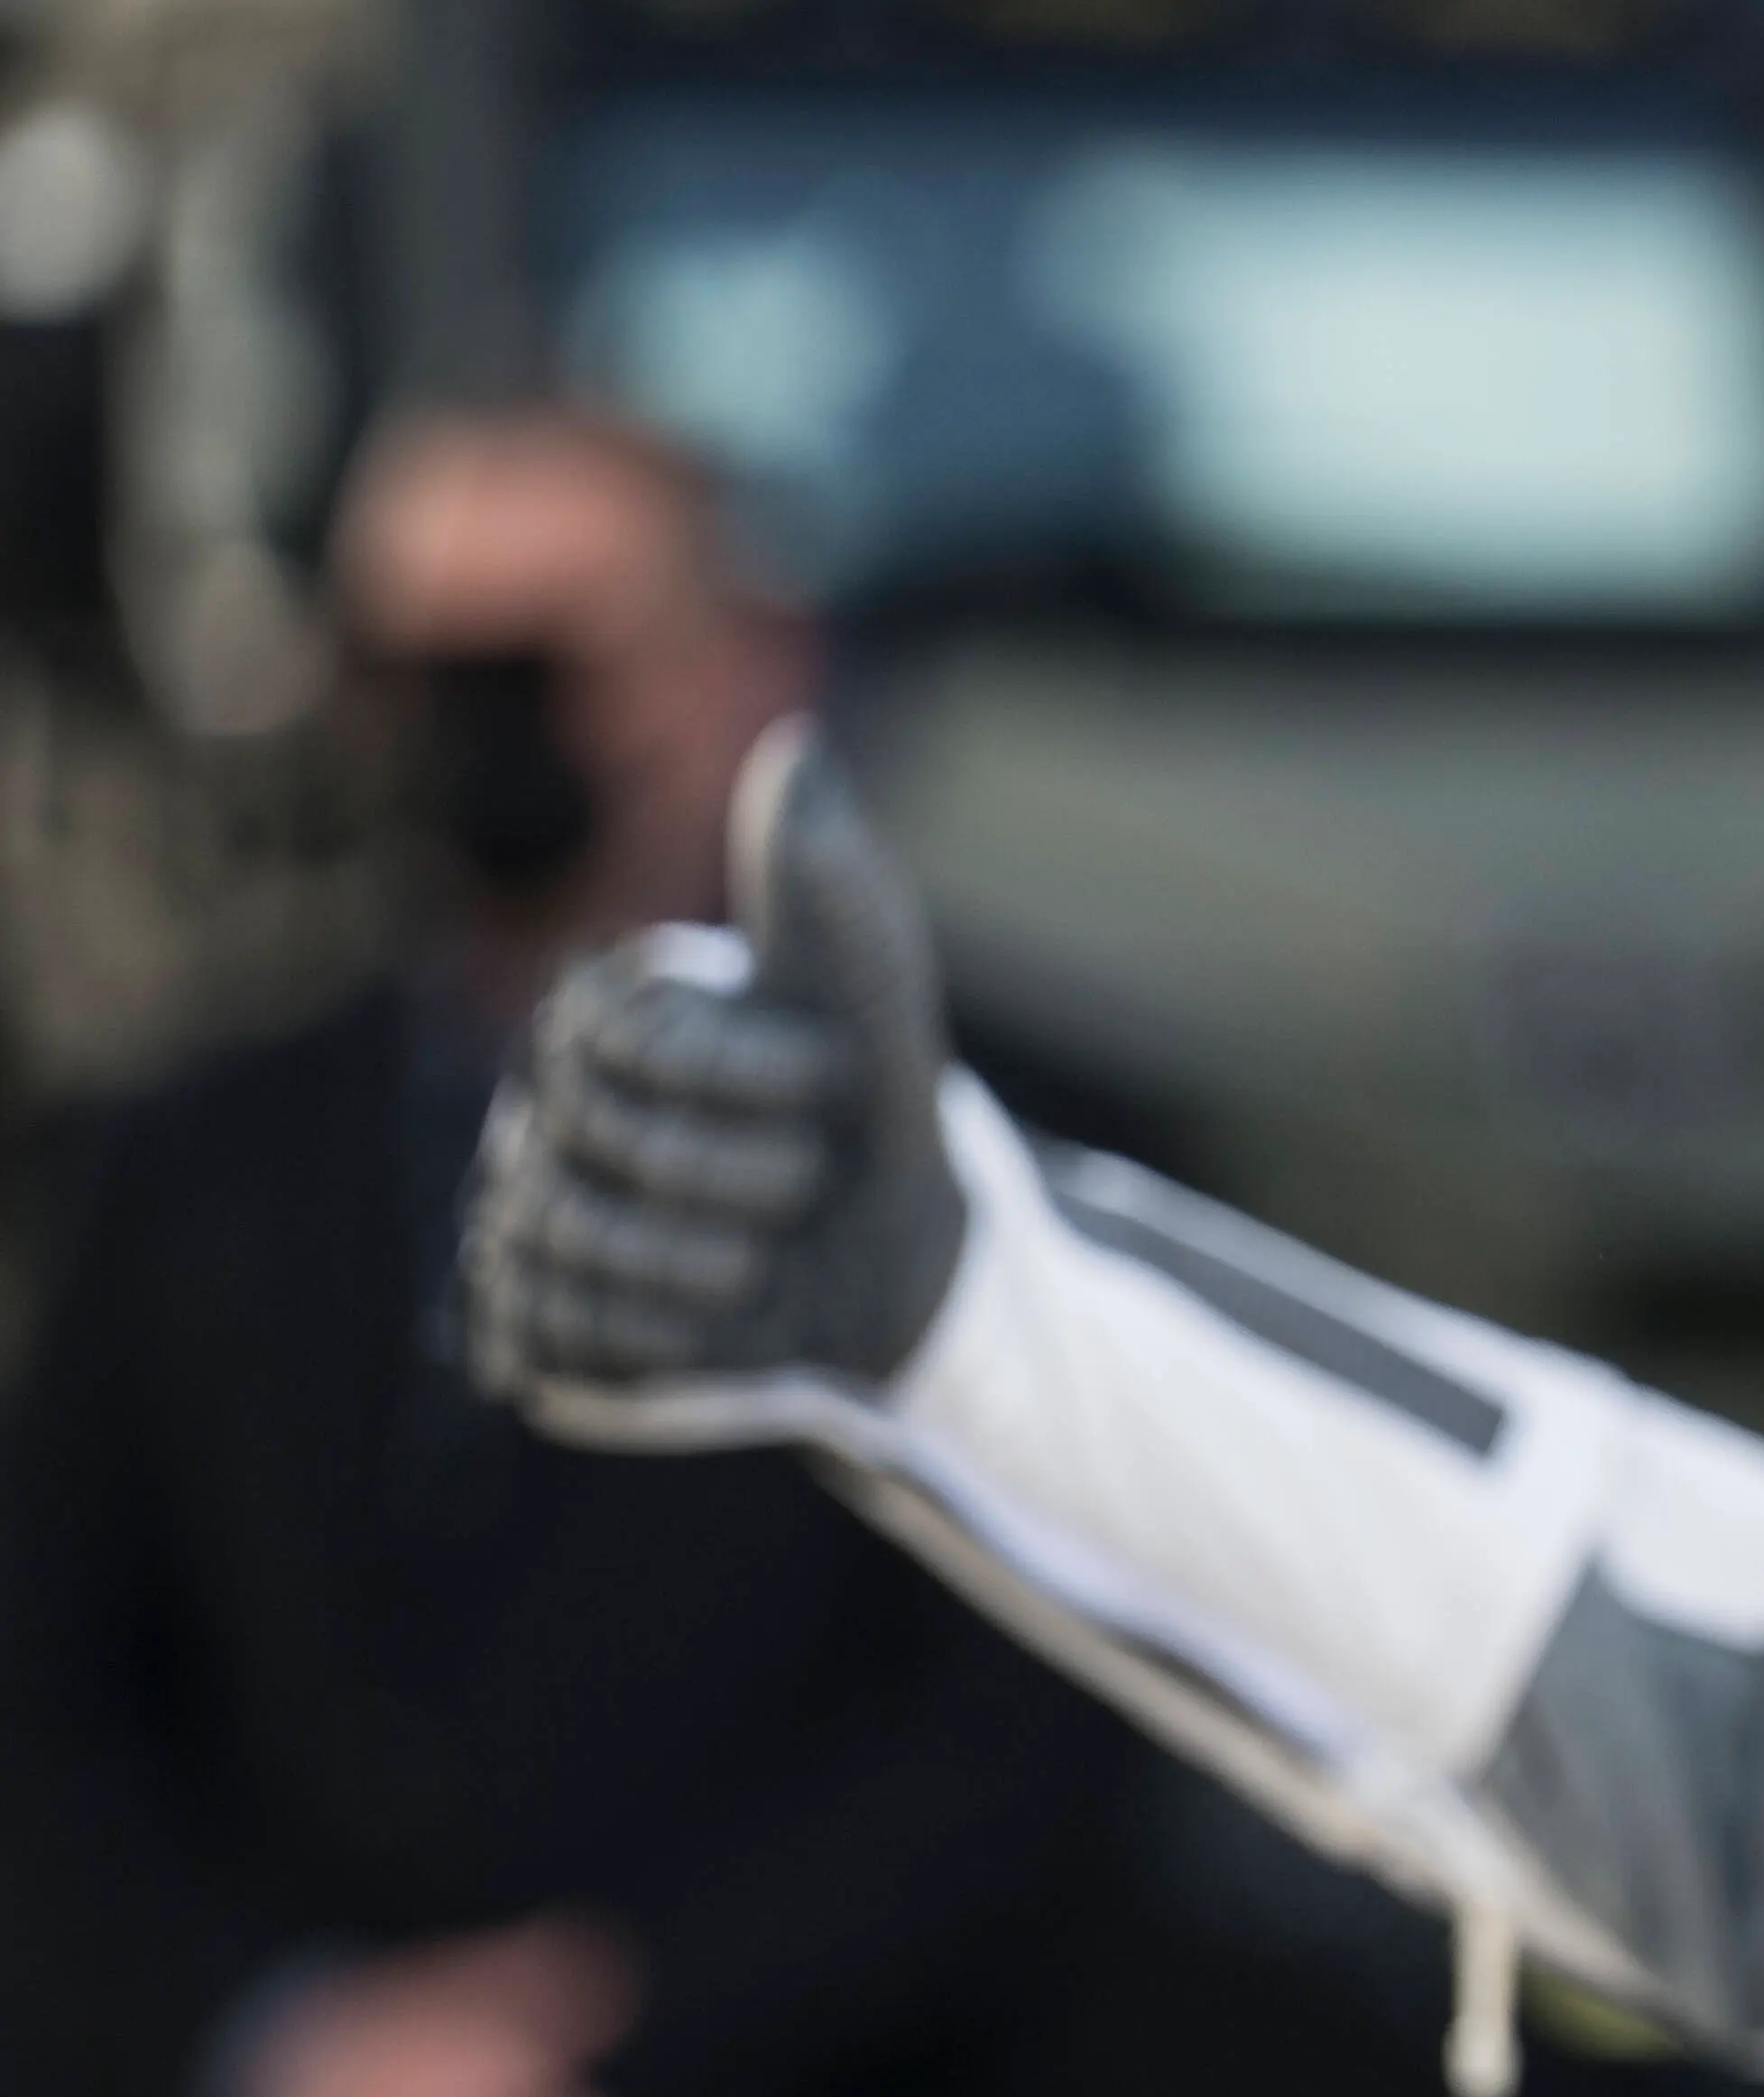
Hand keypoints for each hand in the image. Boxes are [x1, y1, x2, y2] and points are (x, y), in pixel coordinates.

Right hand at [462, 717, 968, 1415]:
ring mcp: (528, 1212)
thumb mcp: (876, 1009)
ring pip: (554, 1239)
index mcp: (608, 1021)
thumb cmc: (880, 1122)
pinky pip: (546, 1331)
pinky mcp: (538, 1318)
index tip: (837, 1082)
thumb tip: (801, 757)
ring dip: (688, 1264)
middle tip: (806, 1185)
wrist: (902, 1270)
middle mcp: (546, 1108)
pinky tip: (712, 1326)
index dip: (736, 1069)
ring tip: (761, 1263)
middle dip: (728, 1172)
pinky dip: (647, 1339)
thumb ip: (830, 895)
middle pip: (589, 1140)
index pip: (618, 1032)